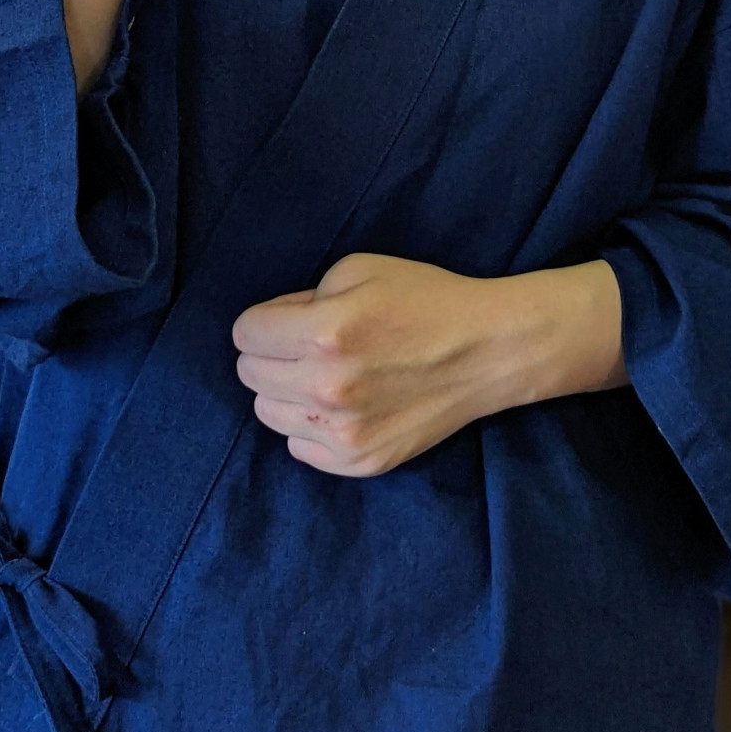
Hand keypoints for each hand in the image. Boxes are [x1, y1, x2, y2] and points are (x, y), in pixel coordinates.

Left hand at [233, 251, 625, 477]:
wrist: (486, 351)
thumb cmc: (424, 300)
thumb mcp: (358, 270)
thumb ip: (304, 298)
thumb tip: (276, 326)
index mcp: (324, 333)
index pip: (245, 334)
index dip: (264, 321)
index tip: (287, 320)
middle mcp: (326, 388)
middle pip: (250, 375)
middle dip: (271, 354)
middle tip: (306, 345)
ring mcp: (344, 432)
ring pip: (269, 414)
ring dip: (287, 391)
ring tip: (326, 375)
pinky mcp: (360, 462)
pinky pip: (299, 447)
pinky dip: (311, 425)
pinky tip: (343, 405)